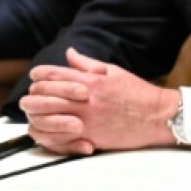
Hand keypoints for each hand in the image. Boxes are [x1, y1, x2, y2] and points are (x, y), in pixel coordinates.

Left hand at [21, 48, 179, 154]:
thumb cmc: (138, 93)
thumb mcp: (114, 72)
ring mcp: (86, 119)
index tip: (37, 77)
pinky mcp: (89, 136)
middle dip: (33, 95)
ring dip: (36, 114)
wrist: (158, 116)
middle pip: (42, 94)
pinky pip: (58, 136)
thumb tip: (69, 53)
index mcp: (91, 80)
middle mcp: (85, 99)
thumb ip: (88, 64)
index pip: (51, 74)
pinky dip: (49, 133)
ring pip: (45, 116)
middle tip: (33, 97)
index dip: (38, 74)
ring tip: (37, 114)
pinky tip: (49, 129)